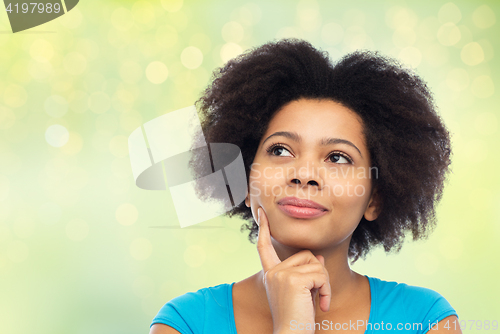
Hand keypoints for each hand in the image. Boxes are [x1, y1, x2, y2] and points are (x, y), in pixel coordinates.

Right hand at [256, 207, 330, 333]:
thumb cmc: (297, 318)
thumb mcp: (303, 291)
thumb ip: (307, 272)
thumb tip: (319, 257)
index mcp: (271, 274)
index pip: (264, 247)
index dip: (264, 229)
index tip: (262, 213)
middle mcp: (273, 272)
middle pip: (306, 255)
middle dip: (319, 273)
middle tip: (318, 295)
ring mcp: (281, 274)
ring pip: (317, 264)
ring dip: (325, 284)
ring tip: (319, 301)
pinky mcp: (293, 280)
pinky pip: (321, 275)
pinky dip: (327, 291)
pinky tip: (322, 305)